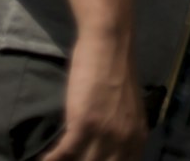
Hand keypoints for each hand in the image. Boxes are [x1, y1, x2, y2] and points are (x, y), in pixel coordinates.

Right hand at [40, 34, 147, 160]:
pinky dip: (52, 160)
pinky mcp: (84, 123)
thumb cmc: (116, 68)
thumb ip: (123, 130)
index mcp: (137, 138)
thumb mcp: (128, 108)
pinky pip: (66, 152)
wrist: (109, 41)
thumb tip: (112, 148)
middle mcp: (124, 142)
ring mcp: (104, 134)